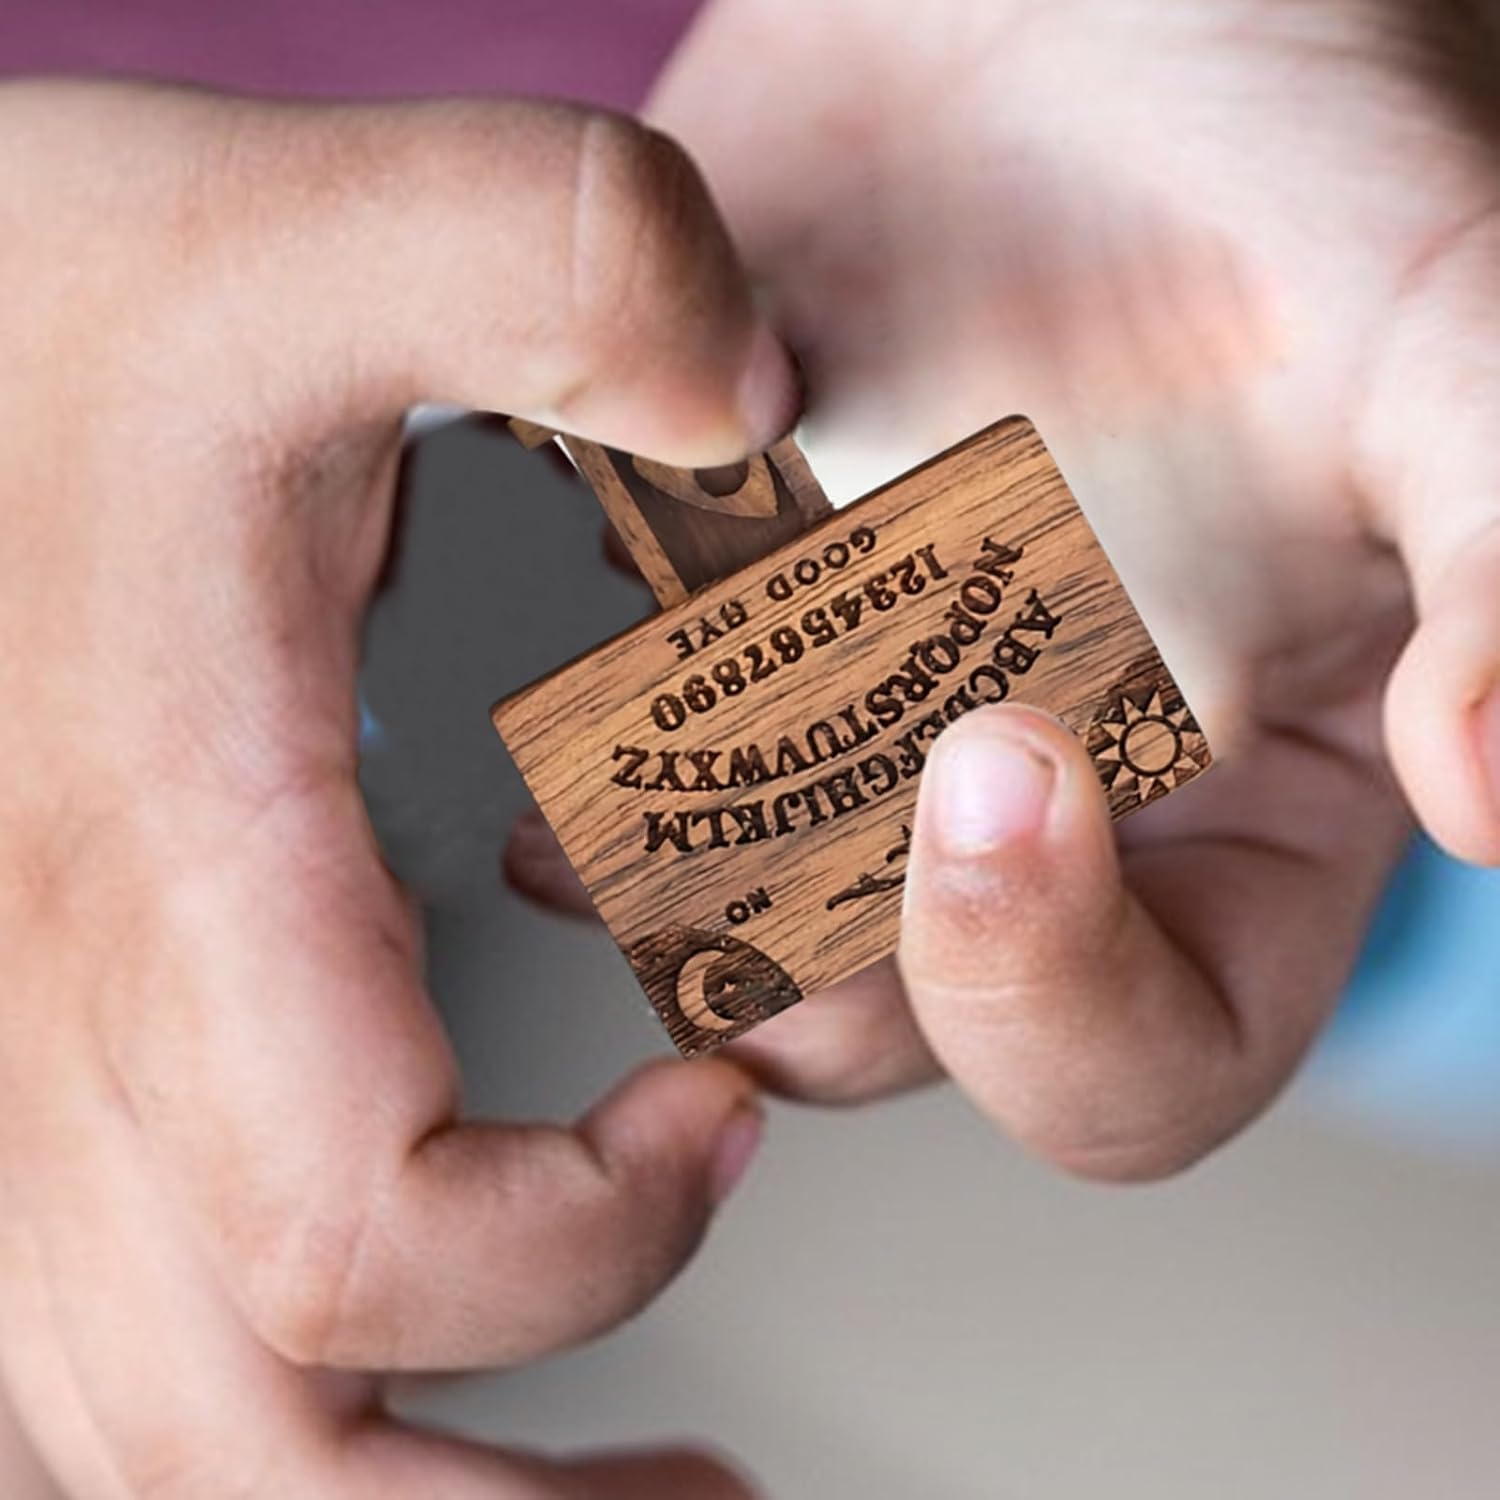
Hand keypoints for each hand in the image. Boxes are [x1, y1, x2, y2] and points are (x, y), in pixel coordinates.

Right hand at [0, 79, 794, 1498]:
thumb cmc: (28, 301)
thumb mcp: (296, 232)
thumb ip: (550, 259)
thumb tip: (749, 391)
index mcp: (153, 879)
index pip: (359, 1242)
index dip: (587, 1243)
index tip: (724, 1106)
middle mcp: (41, 1026)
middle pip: (239, 1443)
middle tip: (704, 1497)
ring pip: (143, 1435)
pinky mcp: (6, 1031)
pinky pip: (86, 1322)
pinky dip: (258, 1396)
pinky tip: (367, 1337)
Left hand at [621, 0, 1499, 1173]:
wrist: (1077, 16)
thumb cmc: (1298, 153)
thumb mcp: (1453, 350)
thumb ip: (1497, 572)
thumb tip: (1490, 794)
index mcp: (1226, 813)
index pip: (1150, 1054)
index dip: (1064, 1001)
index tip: (1012, 767)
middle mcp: (1033, 797)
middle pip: (906, 1028)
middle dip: (822, 984)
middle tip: (769, 842)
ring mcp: (862, 714)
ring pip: (743, 915)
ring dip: (666, 901)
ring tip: (594, 825)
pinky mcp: (736, 614)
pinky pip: (638, 756)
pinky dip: (585, 767)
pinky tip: (554, 724)